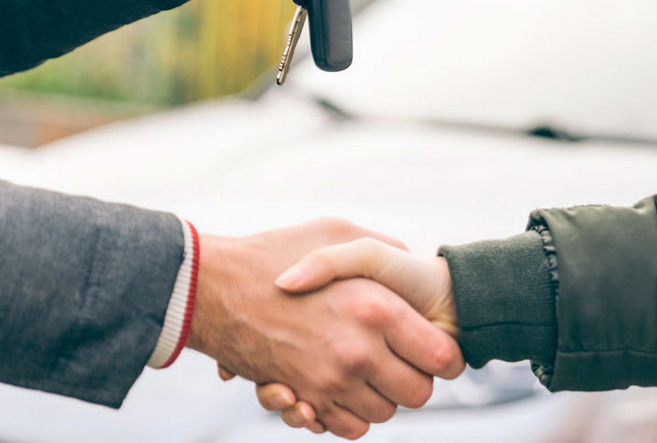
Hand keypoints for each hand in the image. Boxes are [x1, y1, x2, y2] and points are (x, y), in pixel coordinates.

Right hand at [189, 220, 461, 439]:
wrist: (212, 287)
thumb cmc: (274, 253)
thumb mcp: (336, 232)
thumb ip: (383, 246)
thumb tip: (414, 263)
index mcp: (376, 308)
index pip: (440, 357)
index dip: (443, 355)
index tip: (433, 348)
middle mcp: (357, 351)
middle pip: (418, 394)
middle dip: (415, 380)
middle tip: (400, 360)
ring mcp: (329, 381)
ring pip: (384, 414)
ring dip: (380, 396)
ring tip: (366, 369)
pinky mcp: (303, 399)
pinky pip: (347, 427)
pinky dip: (349, 414)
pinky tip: (342, 386)